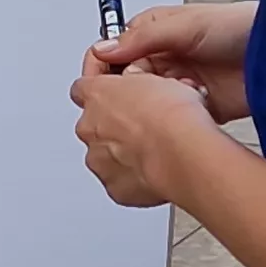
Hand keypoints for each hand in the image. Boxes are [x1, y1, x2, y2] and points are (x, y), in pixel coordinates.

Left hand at [72, 65, 220, 210]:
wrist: (182, 153)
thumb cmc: (172, 116)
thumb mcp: (160, 79)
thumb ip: (138, 82)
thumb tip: (139, 82)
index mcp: (97, 95)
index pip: (83, 87)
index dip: (101, 90)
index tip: (115, 93)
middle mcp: (90, 128)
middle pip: (93, 124)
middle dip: (114, 125)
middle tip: (145, 124)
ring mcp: (98, 160)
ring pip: (104, 155)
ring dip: (123, 152)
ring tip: (155, 150)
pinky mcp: (114, 187)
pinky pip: (119, 180)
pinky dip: (134, 177)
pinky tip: (157, 170)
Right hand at [89, 2, 252, 121]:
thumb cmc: (240, 27)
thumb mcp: (188, 25)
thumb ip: (143, 37)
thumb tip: (105, 49)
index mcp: (155, 33)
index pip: (113, 52)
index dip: (104, 68)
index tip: (101, 83)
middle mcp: (164, 58)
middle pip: (128, 82)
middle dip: (136, 88)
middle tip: (151, 87)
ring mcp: (178, 84)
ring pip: (149, 103)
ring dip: (161, 101)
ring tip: (183, 91)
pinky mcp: (195, 107)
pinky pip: (173, 118)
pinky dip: (179, 115)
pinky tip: (195, 105)